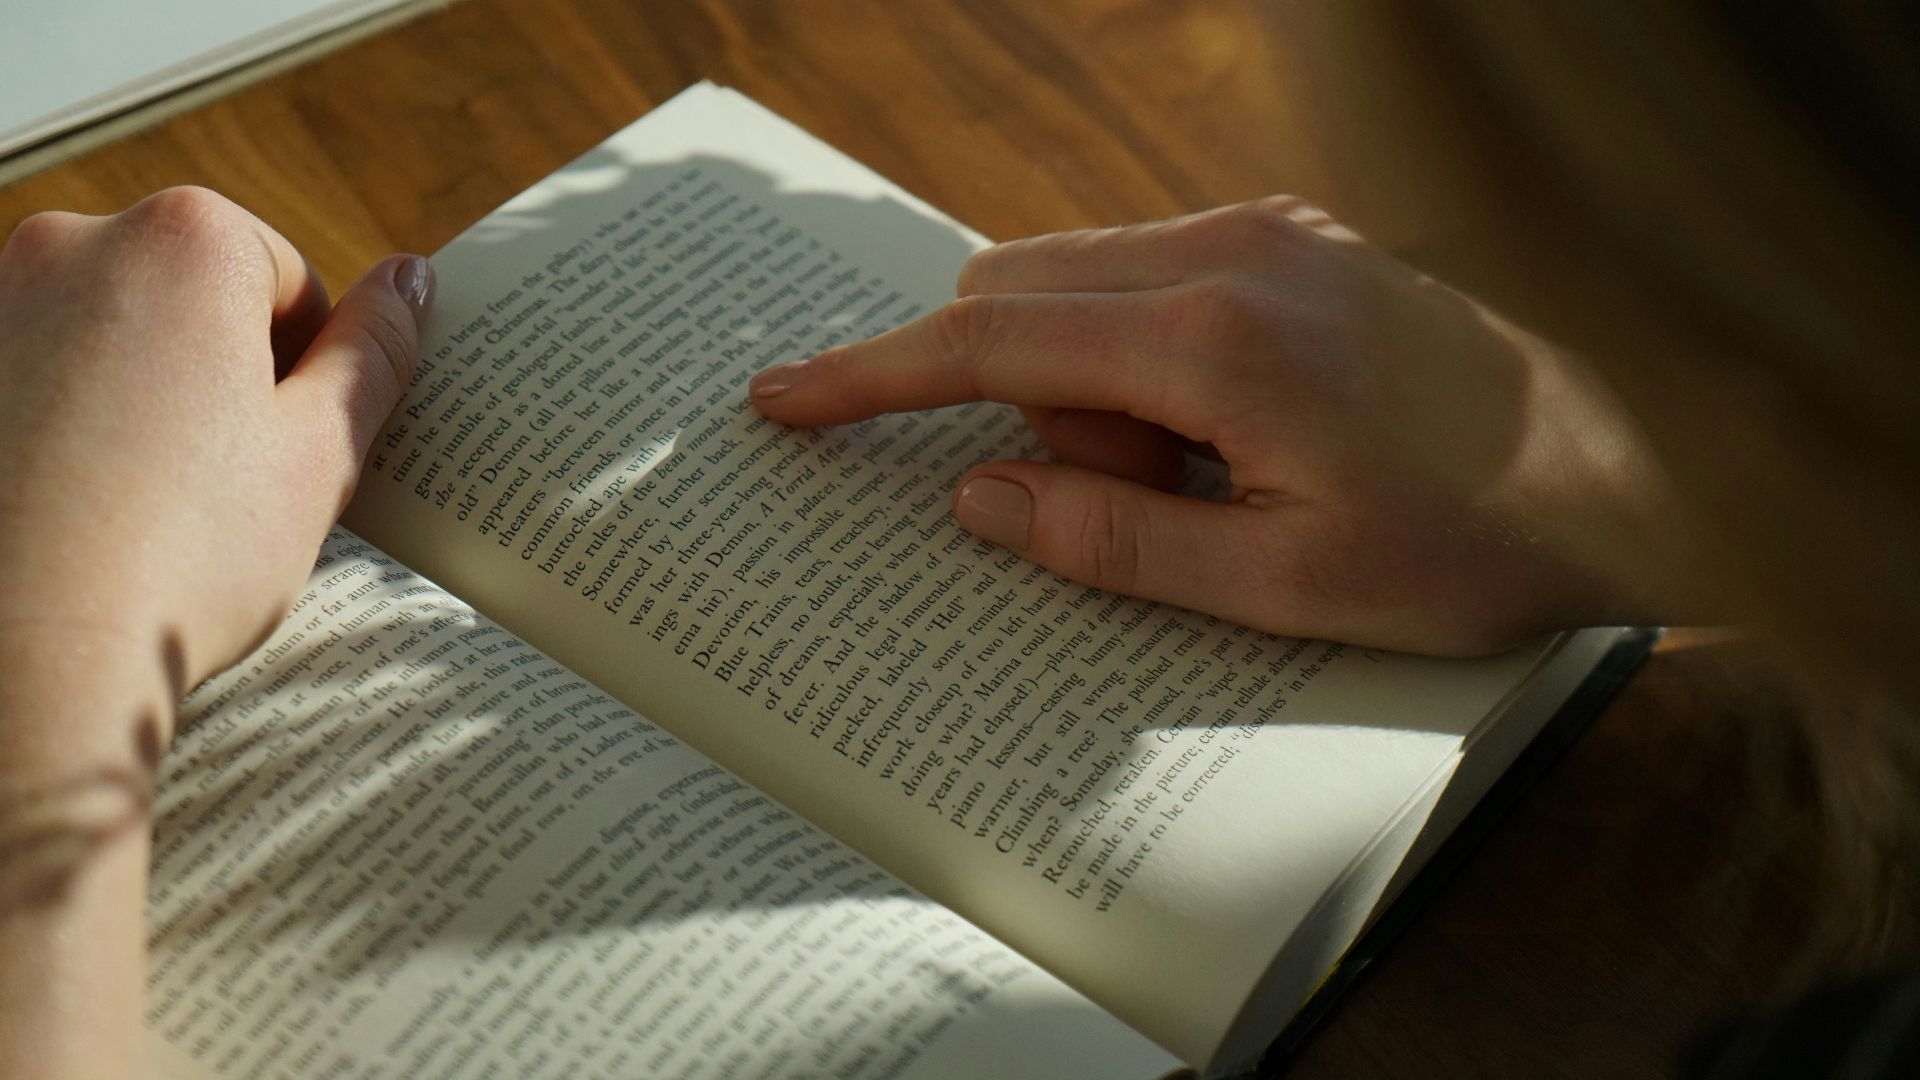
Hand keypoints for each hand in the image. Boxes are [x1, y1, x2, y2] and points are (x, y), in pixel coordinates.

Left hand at [0, 186, 429, 698]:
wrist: (19, 657)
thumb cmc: (180, 556)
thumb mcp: (318, 454)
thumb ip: (374, 352)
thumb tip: (409, 280)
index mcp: (187, 240)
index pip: (292, 280)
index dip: (310, 372)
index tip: (290, 450)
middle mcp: (73, 241)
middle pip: (196, 294)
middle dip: (223, 374)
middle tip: (229, 485)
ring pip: (113, 334)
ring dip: (146, 396)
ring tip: (149, 503)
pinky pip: (37, 372)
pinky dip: (68, 421)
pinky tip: (80, 504)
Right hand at [752, 197, 1676, 654]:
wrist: (1636, 459)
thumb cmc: (1473, 539)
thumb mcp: (1285, 588)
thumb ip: (1112, 542)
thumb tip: (980, 501)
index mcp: (1214, 343)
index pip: (987, 344)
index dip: (869, 376)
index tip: (782, 398)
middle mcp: (1231, 253)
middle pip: (1018, 296)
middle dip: (1020, 404)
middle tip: (1133, 499)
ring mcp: (1268, 230)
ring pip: (1081, 281)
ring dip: (1091, 385)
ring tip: (1220, 477)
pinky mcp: (1295, 234)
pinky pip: (1151, 274)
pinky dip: (1142, 354)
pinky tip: (1241, 428)